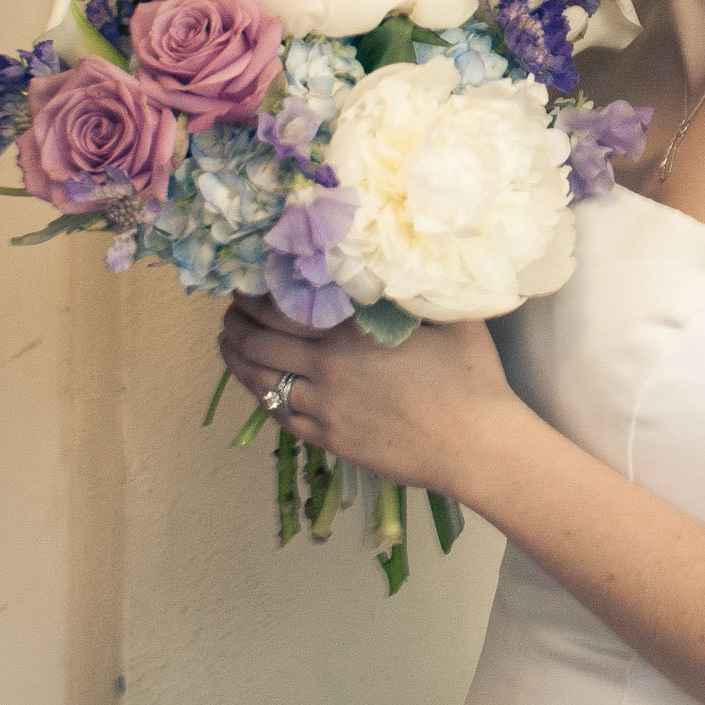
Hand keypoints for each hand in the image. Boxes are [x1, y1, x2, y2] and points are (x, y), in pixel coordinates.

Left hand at [215, 294, 524, 497]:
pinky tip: (258, 385)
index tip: (245, 281)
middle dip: (236, 322)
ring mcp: (324, 407)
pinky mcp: (330, 439)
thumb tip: (397, 259)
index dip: (254, 293)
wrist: (475, 445)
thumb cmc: (470, 377)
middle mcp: (327, 366)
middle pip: (258, 340)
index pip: (281, 306)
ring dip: (237, 358)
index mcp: (351, 331)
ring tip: (228, 342)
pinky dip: (261, 395)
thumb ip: (412, 289)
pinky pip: (280, 416)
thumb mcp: (447, 315)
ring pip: (261, 380)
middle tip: (230, 309)